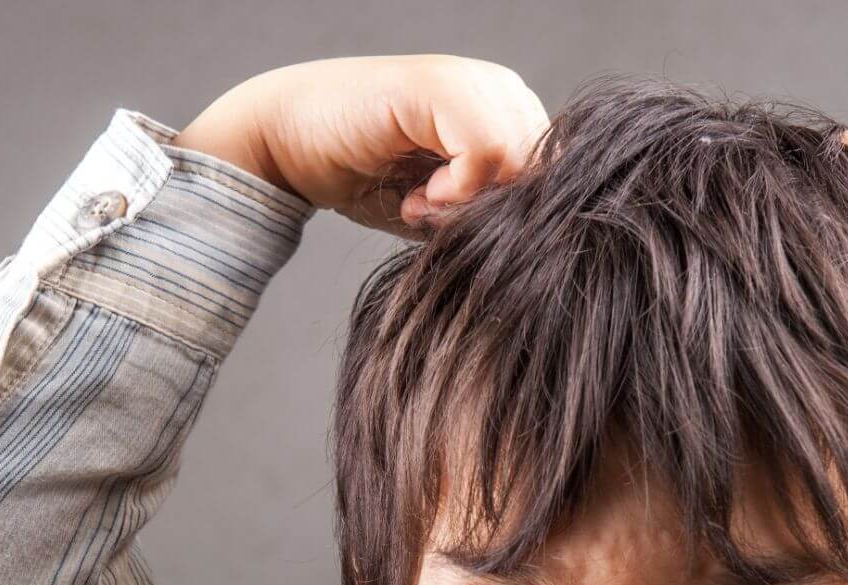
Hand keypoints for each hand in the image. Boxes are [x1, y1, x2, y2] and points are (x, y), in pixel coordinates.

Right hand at [172, 55, 549, 235]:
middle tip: (437, 219)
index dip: (517, 217)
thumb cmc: (366, 177)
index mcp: (508, 112)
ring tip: (423, 207)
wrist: (288, 147)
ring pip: (524, 161)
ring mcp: (471, 82)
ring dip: (474, 204)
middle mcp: (498, 88)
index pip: (558, 176)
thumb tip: (545, 240)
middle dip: (499, 212)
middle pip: (548, 172)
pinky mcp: (438, 86)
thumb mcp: (445, 207)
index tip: (461, 227)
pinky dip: (458, 191)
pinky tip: (419, 198)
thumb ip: (494, 214)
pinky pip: (489, 151)